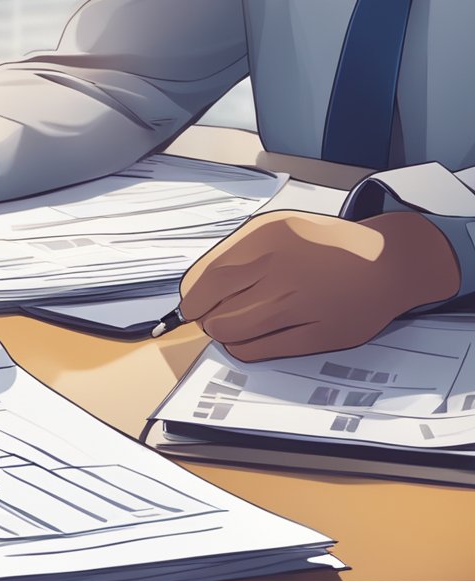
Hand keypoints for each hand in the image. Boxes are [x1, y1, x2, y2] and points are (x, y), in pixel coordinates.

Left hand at [179, 210, 458, 361]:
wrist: (388, 262)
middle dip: (205, 317)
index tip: (191, 305)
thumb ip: (239, 252)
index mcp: (269, 239)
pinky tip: (244, 341)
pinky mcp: (317, 336)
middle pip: (215, 308)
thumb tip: (196, 286)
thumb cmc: (327, 248)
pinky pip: (259, 350)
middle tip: (210, 318)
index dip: (193, 298)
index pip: (208, 279)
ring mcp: (300, 305)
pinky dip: (241, 349)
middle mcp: (282, 271)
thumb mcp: (280, 230)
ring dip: (222, 333)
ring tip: (229, 327)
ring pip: (232, 330)